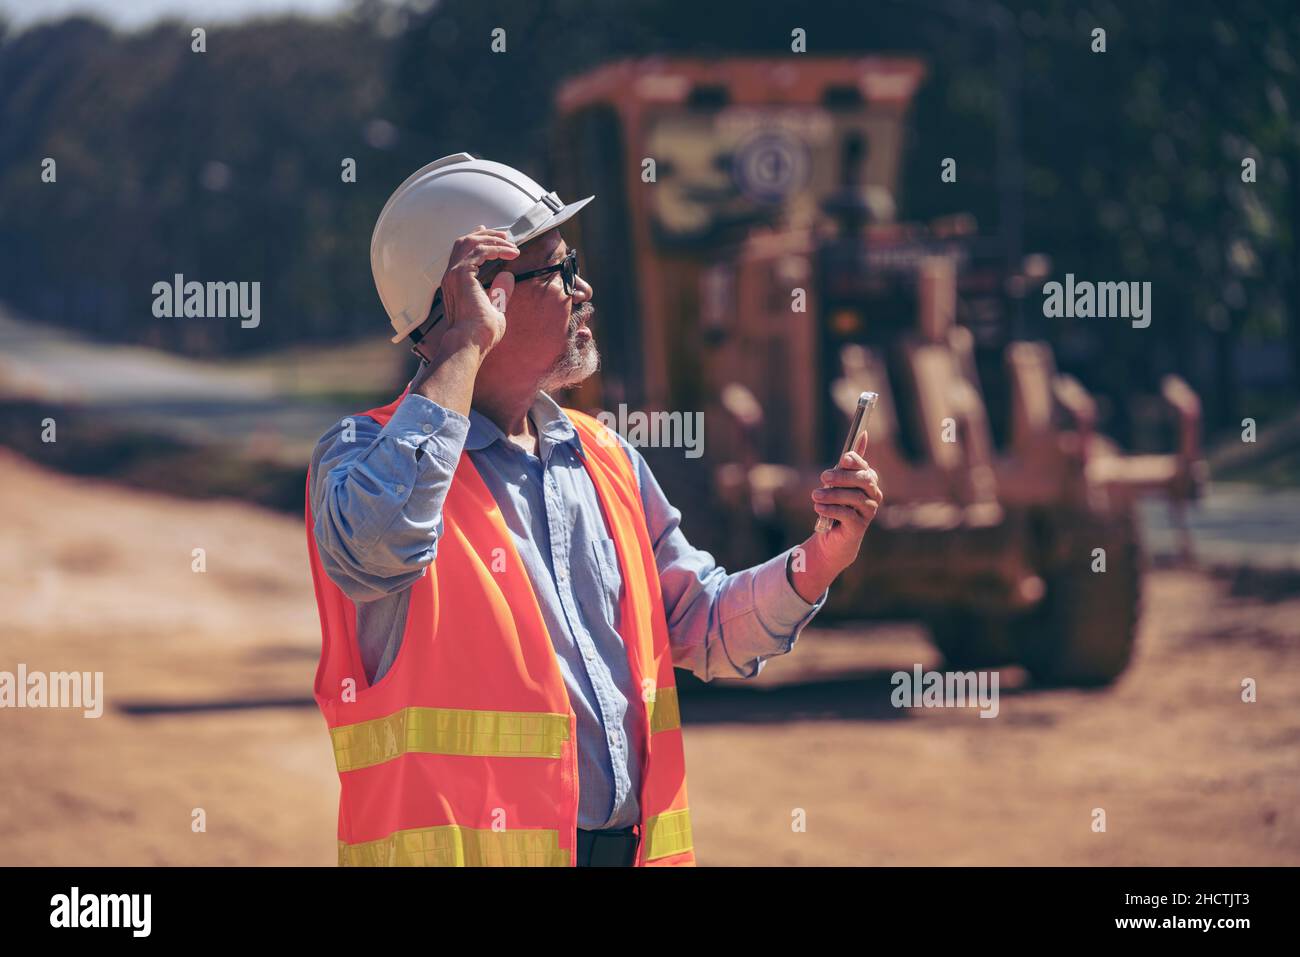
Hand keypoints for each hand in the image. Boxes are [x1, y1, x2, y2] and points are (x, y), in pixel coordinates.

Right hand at [439, 226, 518, 354]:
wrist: (469, 343)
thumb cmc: (479, 335)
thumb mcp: (494, 308)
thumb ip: (499, 291)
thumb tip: (508, 276)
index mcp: (455, 283)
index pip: (463, 254)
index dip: (478, 241)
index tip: (494, 237)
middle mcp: (451, 276)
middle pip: (464, 242)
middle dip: (485, 235)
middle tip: (504, 235)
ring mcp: (454, 273)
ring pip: (471, 242)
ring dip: (492, 239)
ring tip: (511, 243)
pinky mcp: (462, 273)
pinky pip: (481, 251)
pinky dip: (497, 248)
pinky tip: (511, 253)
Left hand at [809, 429, 882, 570]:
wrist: (833, 536)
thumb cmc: (837, 504)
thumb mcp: (839, 481)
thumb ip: (848, 463)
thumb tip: (863, 434)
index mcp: (869, 480)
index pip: (864, 467)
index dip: (855, 461)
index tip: (842, 459)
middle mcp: (873, 495)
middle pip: (862, 480)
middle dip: (842, 477)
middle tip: (823, 477)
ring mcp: (869, 511)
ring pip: (854, 497)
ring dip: (832, 494)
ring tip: (815, 495)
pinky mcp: (860, 526)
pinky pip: (847, 514)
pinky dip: (831, 509)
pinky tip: (819, 508)